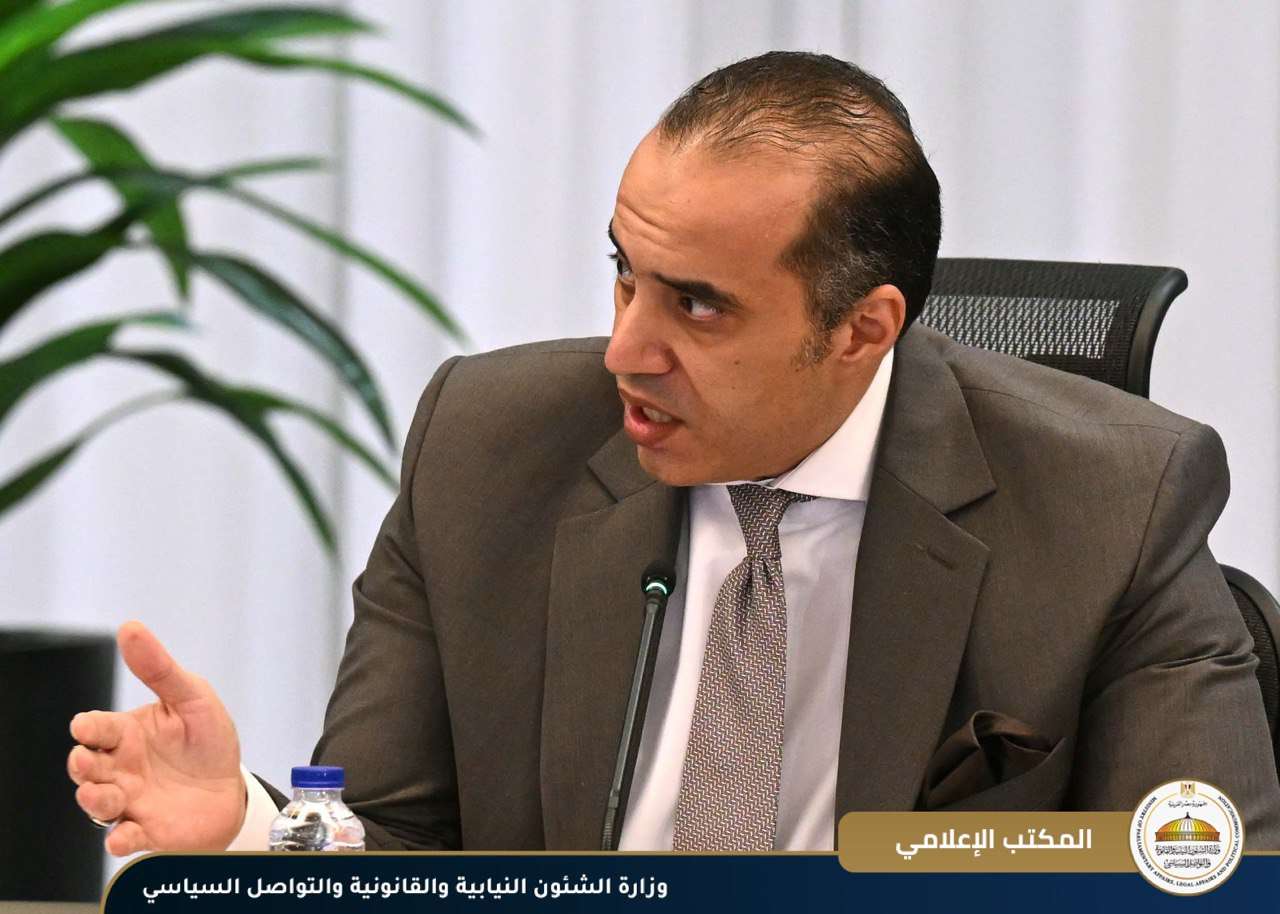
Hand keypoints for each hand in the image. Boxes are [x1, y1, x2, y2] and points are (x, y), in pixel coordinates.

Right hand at [67, 621, 246, 854]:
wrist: (231, 789)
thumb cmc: (206, 740)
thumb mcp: (192, 698)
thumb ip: (160, 669)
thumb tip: (131, 628)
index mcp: (127, 733)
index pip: (98, 728)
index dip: (89, 727)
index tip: (85, 726)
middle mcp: (121, 768)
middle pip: (87, 766)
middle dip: (81, 765)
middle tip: (85, 761)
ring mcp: (130, 800)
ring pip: (97, 802)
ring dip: (94, 800)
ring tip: (102, 795)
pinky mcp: (145, 829)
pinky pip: (123, 837)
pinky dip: (118, 839)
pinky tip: (122, 836)